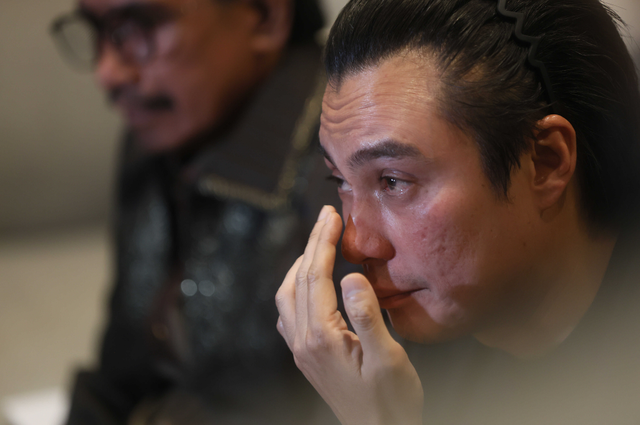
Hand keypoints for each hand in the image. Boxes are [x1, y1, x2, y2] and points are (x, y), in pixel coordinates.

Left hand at [275, 205, 423, 424]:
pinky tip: (308, 285)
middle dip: (312, 243)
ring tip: (317, 243)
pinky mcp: (306, 356)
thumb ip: (368, 315)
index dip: (323, 242)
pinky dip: (296, 288)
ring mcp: (301, 350)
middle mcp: (303, 341)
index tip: (331, 215)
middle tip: (325, 216)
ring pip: (288, 296)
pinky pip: (289, 314)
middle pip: (300, 279)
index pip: (316, 276)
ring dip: (300, 264)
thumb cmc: (390, 400)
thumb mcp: (388, 359)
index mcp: (322, 337)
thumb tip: (350, 276)